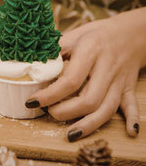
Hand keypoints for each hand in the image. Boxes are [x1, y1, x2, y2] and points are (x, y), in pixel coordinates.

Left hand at [26, 8, 145, 140]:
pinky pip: (131, 106)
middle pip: (89, 99)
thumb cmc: (97, 34)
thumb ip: (56, 49)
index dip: (50, 95)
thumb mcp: (75, 35)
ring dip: (89, 125)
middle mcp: (106, 67)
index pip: (70, 80)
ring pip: (107, 108)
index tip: (33, 101)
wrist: (130, 32)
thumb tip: (34, 64)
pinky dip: (131, 119)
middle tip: (49, 113)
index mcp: (90, 50)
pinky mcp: (128, 87)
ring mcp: (119, 80)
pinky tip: (129, 132)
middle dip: (66, 112)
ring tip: (70, 133)